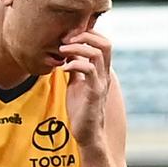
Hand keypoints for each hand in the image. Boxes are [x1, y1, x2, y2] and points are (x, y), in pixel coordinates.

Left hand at [59, 31, 110, 147]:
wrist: (87, 133)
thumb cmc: (81, 109)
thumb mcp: (76, 83)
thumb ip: (75, 68)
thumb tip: (67, 54)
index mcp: (101, 71)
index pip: (103, 43)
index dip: (88, 33)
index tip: (70, 35)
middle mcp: (104, 74)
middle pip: (106, 43)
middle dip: (85, 36)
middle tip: (66, 39)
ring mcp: (101, 83)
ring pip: (97, 54)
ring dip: (77, 48)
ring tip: (61, 50)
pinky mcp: (94, 93)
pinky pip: (88, 70)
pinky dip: (74, 64)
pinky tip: (62, 69)